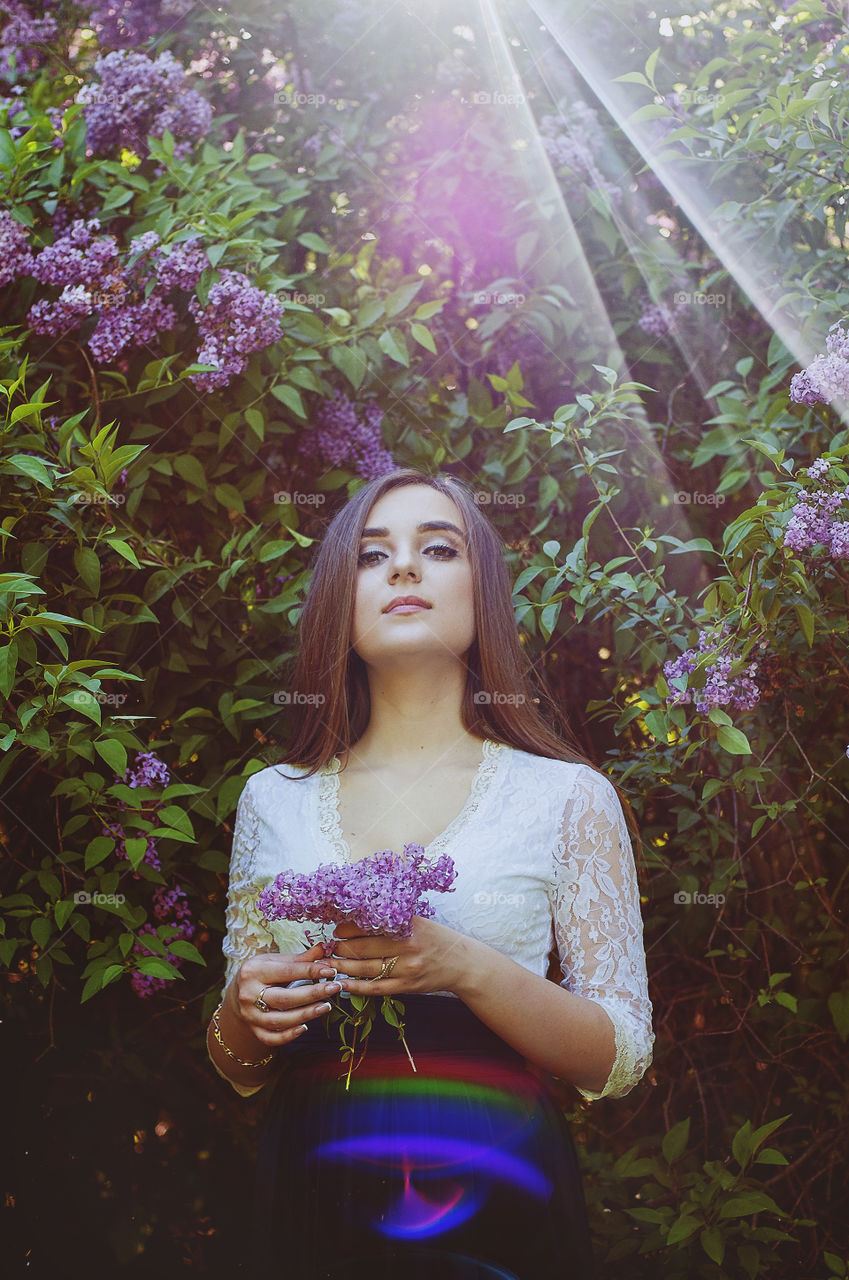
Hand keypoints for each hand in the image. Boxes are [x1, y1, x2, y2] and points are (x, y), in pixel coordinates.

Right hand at [227, 942, 343, 1045]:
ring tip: (326, 1006)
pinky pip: (271, 1038)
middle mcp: (248, 994)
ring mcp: (250, 1015)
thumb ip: (300, 958)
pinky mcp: (253, 1030)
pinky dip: (288, 1035)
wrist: (237, 993)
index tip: (331, 970)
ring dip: (305, 1015)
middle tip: (334, 988)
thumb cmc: (261, 973)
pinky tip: (304, 1027)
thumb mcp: (275, 961)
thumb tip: (324, 948)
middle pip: (284, 998)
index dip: (310, 970)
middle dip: (312, 994)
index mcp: (253, 971)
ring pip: (280, 1020)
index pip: (286, 972)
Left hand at [329, 916, 475, 997]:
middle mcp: (407, 947)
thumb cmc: (437, 939)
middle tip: (328, 946)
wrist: (462, 964)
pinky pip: (376, 988)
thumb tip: (357, 919)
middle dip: (341, 947)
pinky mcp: (407, 987)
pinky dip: (356, 987)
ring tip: (329, 963)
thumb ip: (392, 922)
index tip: (337, 929)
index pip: (370, 926)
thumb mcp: (418, 923)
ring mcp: (407, 969)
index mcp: (408, 927)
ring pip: (366, 969)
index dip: (348, 928)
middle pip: (364, 947)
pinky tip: (343, 984)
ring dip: (343, 966)